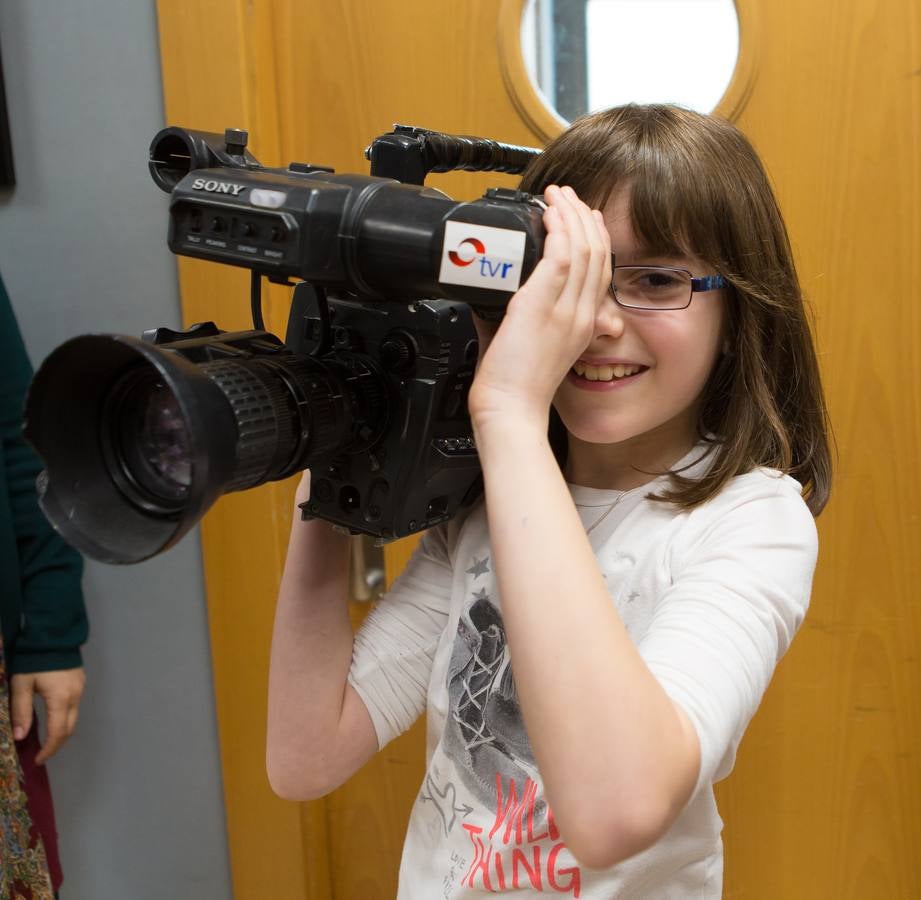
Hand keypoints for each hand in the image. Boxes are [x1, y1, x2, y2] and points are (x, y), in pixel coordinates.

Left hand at [11, 667, 85, 763]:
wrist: (52, 636)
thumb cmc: (34, 661)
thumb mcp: (21, 685)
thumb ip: (21, 711)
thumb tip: (20, 737)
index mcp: (61, 699)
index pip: (58, 733)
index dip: (48, 750)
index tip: (36, 760)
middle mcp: (75, 696)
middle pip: (69, 728)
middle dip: (56, 744)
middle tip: (41, 754)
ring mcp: (80, 688)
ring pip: (74, 718)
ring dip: (61, 731)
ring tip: (46, 739)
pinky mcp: (80, 682)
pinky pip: (75, 707)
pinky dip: (65, 719)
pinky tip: (53, 718)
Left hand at [467, 185, 611, 430]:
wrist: (510, 409)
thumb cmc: (515, 386)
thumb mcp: (525, 345)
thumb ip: (513, 317)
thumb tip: (488, 296)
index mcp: (583, 325)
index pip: (600, 272)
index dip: (596, 239)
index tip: (585, 219)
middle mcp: (582, 315)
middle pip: (597, 253)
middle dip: (584, 217)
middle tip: (569, 196)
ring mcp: (567, 310)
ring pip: (583, 248)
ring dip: (571, 215)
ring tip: (559, 194)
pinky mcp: (543, 305)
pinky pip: (562, 255)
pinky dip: (558, 229)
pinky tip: (550, 213)